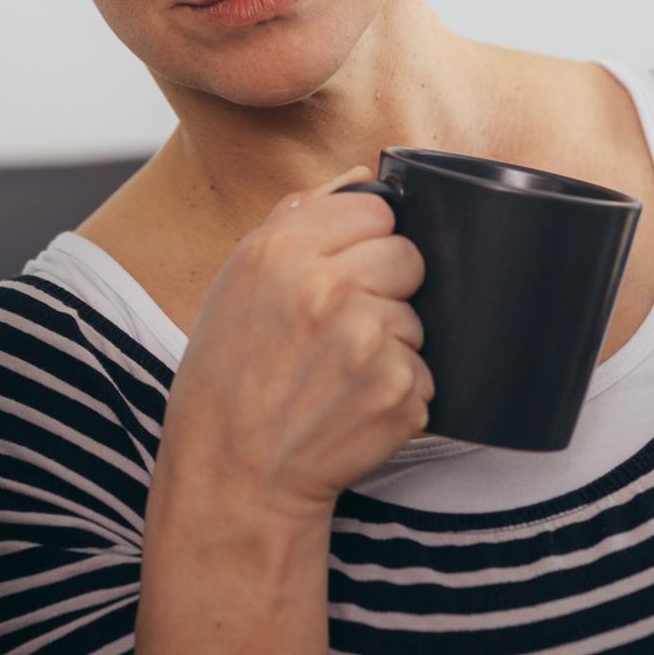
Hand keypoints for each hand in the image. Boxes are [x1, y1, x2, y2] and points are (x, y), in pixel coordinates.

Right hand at [158, 167, 430, 528]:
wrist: (233, 478)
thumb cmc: (228, 378)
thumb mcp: (237, 283)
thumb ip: (298, 219)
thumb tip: (364, 176)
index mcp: (281, 251)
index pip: (376, 210)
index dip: (362, 242)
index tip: (338, 273)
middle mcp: (327, 290)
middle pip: (408, 257)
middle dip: (385, 288)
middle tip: (339, 329)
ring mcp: (369, 345)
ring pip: (417, 319)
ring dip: (390, 345)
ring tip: (337, 376)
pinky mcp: (399, 395)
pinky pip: (425, 374)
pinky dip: (398, 393)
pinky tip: (352, 408)